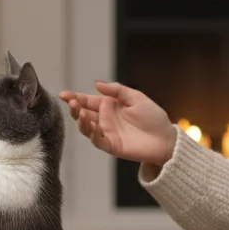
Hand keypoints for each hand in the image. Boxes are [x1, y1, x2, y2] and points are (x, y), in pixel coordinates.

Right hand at [58, 81, 178, 165]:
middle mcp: (105, 119)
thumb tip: (96, 83)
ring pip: (86, 128)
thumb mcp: (135, 97)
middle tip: (72, 103)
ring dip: (81, 121)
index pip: (88, 100)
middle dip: (75, 108)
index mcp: (109, 106)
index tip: (63, 94)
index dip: (75, 97)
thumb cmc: (153, 116)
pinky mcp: (112, 146)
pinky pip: (97, 141)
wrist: (165, 138)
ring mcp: (107, 133)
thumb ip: (116, 90)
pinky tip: (92, 126)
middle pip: (83, 114)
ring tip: (81, 113)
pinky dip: (92, 134)